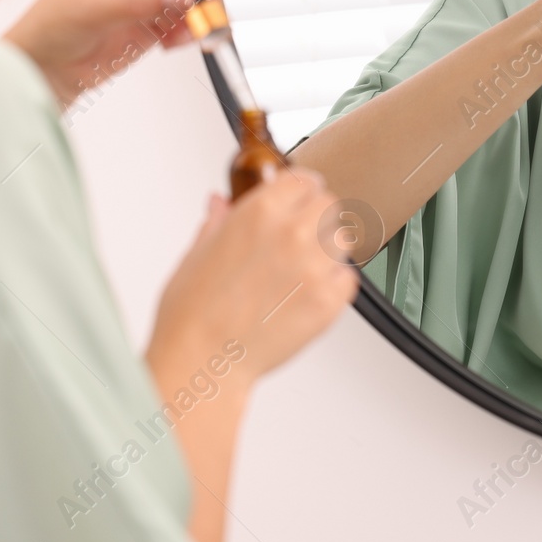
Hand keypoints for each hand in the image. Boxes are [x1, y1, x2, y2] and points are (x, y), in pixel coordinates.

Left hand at [1, 0, 228, 109]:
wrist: (49, 64)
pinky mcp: (166, 12)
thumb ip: (144, 1)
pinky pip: (199, 14)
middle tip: (213, 7)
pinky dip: (195, 30)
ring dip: (206, 10)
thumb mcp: (97, 9)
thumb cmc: (57, 24)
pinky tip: (170, 43)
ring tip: (184, 33)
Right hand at [146, 168, 359, 389]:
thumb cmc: (193, 314)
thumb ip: (219, 221)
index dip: (301, 190)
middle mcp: (293, 233)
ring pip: (342, 239)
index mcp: (261, 212)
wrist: (203, 361)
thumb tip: (221, 204)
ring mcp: (315, 266)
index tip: (300, 198)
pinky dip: (335, 283)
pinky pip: (348, 278)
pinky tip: (308, 293)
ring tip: (301, 270)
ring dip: (328, 249)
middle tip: (300, 237)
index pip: (303, 180)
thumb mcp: (198, 253)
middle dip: (316, 217)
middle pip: (328, 204)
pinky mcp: (329, 300)